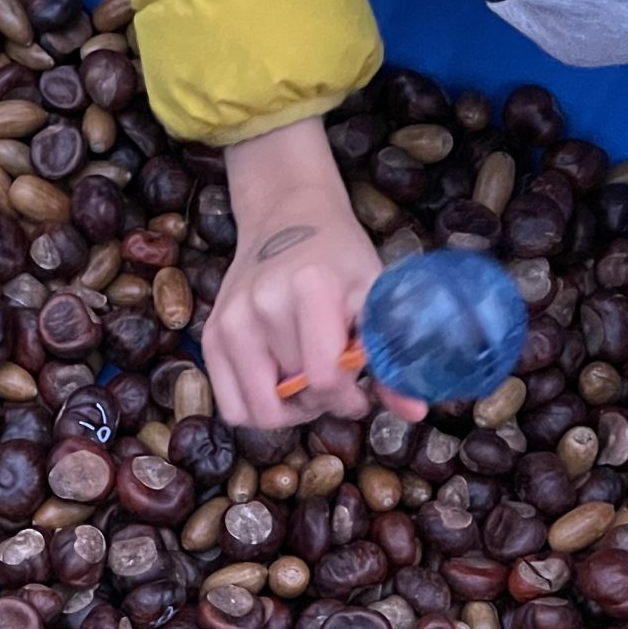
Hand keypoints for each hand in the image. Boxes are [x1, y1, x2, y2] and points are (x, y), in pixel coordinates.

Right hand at [209, 117, 423, 430]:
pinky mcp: (212, 334)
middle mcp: (262, 303)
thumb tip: (415, 412)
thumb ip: (392, 354)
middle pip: (294, 396)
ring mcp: (231, 320)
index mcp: (310, 287)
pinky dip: (257, 408)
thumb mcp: (375, 294)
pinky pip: (231, 406)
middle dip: (322, 401)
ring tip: (306, 386)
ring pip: (258, 411)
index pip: (325, 377)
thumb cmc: (339, 258)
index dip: (348, 397)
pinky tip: (278, 386)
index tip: (359, 387)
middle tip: (335, 382)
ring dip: (288, 411)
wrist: (288, 216)